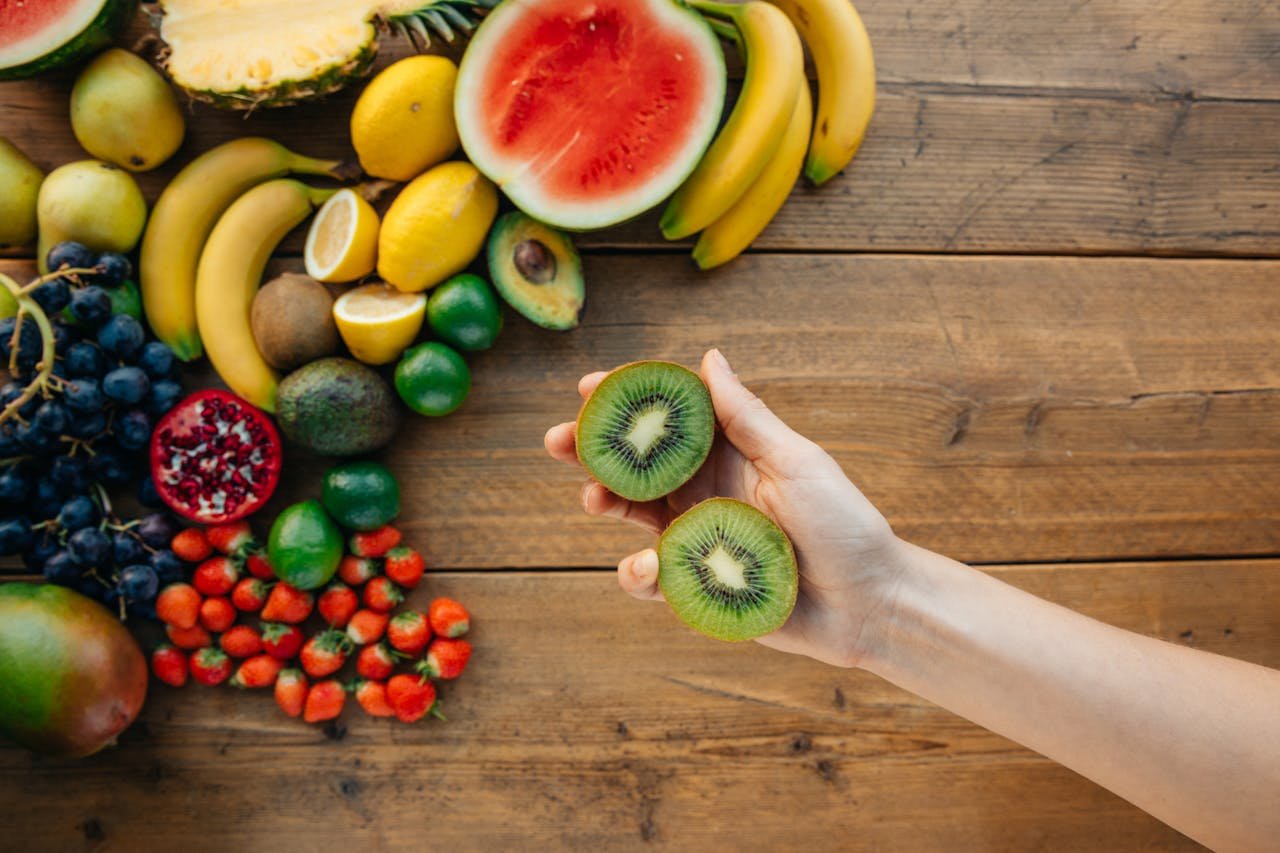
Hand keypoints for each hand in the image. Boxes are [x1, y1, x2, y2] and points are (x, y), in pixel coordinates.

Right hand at [544, 349, 904, 666]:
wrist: (870, 604)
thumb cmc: (845, 526)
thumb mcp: (797, 462)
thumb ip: (747, 417)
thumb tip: (708, 356)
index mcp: (728, 453)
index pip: (667, 419)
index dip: (624, 401)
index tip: (586, 388)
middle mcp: (705, 491)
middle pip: (635, 464)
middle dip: (591, 451)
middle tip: (557, 443)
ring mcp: (697, 537)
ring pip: (631, 515)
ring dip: (604, 502)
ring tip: (595, 500)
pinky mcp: (696, 585)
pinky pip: (650, 578)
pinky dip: (637, 573)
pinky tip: (648, 567)